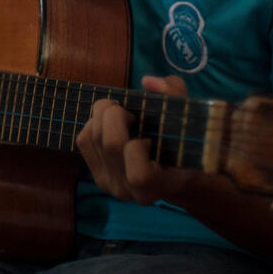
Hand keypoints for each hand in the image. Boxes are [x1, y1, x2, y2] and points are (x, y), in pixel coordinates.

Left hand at [75, 75, 196, 204]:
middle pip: (111, 145)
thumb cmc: (182, 142)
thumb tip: (148, 81)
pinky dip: (92, 124)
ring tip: (120, 113)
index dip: (137, 148)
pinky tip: (107, 124)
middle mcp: (132, 191)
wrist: (173, 173)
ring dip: (102, 115)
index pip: (139, 175)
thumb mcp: (189, 119)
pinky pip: (84, 141)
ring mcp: (112, 185)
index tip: (149, 138)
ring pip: (94, 139)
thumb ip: (175, 95)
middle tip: (128, 111)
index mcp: (161, 184)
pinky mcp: (97, 176)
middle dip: (115, 115)